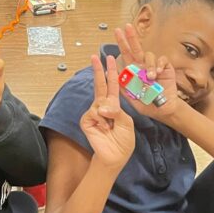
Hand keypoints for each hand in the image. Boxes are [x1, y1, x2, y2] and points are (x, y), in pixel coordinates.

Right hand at [80, 55, 134, 171]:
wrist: (116, 156)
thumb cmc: (123, 140)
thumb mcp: (127, 122)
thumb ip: (117, 111)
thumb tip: (102, 107)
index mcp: (114, 105)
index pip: (112, 85)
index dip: (111, 72)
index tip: (109, 58)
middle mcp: (102, 106)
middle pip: (99, 85)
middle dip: (98, 70)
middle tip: (94, 57)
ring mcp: (93, 112)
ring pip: (99, 102)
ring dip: (107, 114)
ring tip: (110, 126)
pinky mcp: (86, 120)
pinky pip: (94, 113)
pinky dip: (101, 121)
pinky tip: (104, 130)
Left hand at [113, 24, 181, 120]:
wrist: (163, 110)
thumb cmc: (146, 104)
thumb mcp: (132, 98)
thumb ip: (122, 88)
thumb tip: (109, 75)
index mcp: (133, 71)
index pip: (125, 54)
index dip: (122, 43)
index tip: (117, 31)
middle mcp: (142, 66)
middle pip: (136, 48)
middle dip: (131, 37)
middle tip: (126, 26)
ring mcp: (154, 66)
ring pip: (149, 55)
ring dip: (149, 64)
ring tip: (151, 77)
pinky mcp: (165, 68)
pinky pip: (162, 60)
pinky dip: (159, 65)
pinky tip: (158, 73)